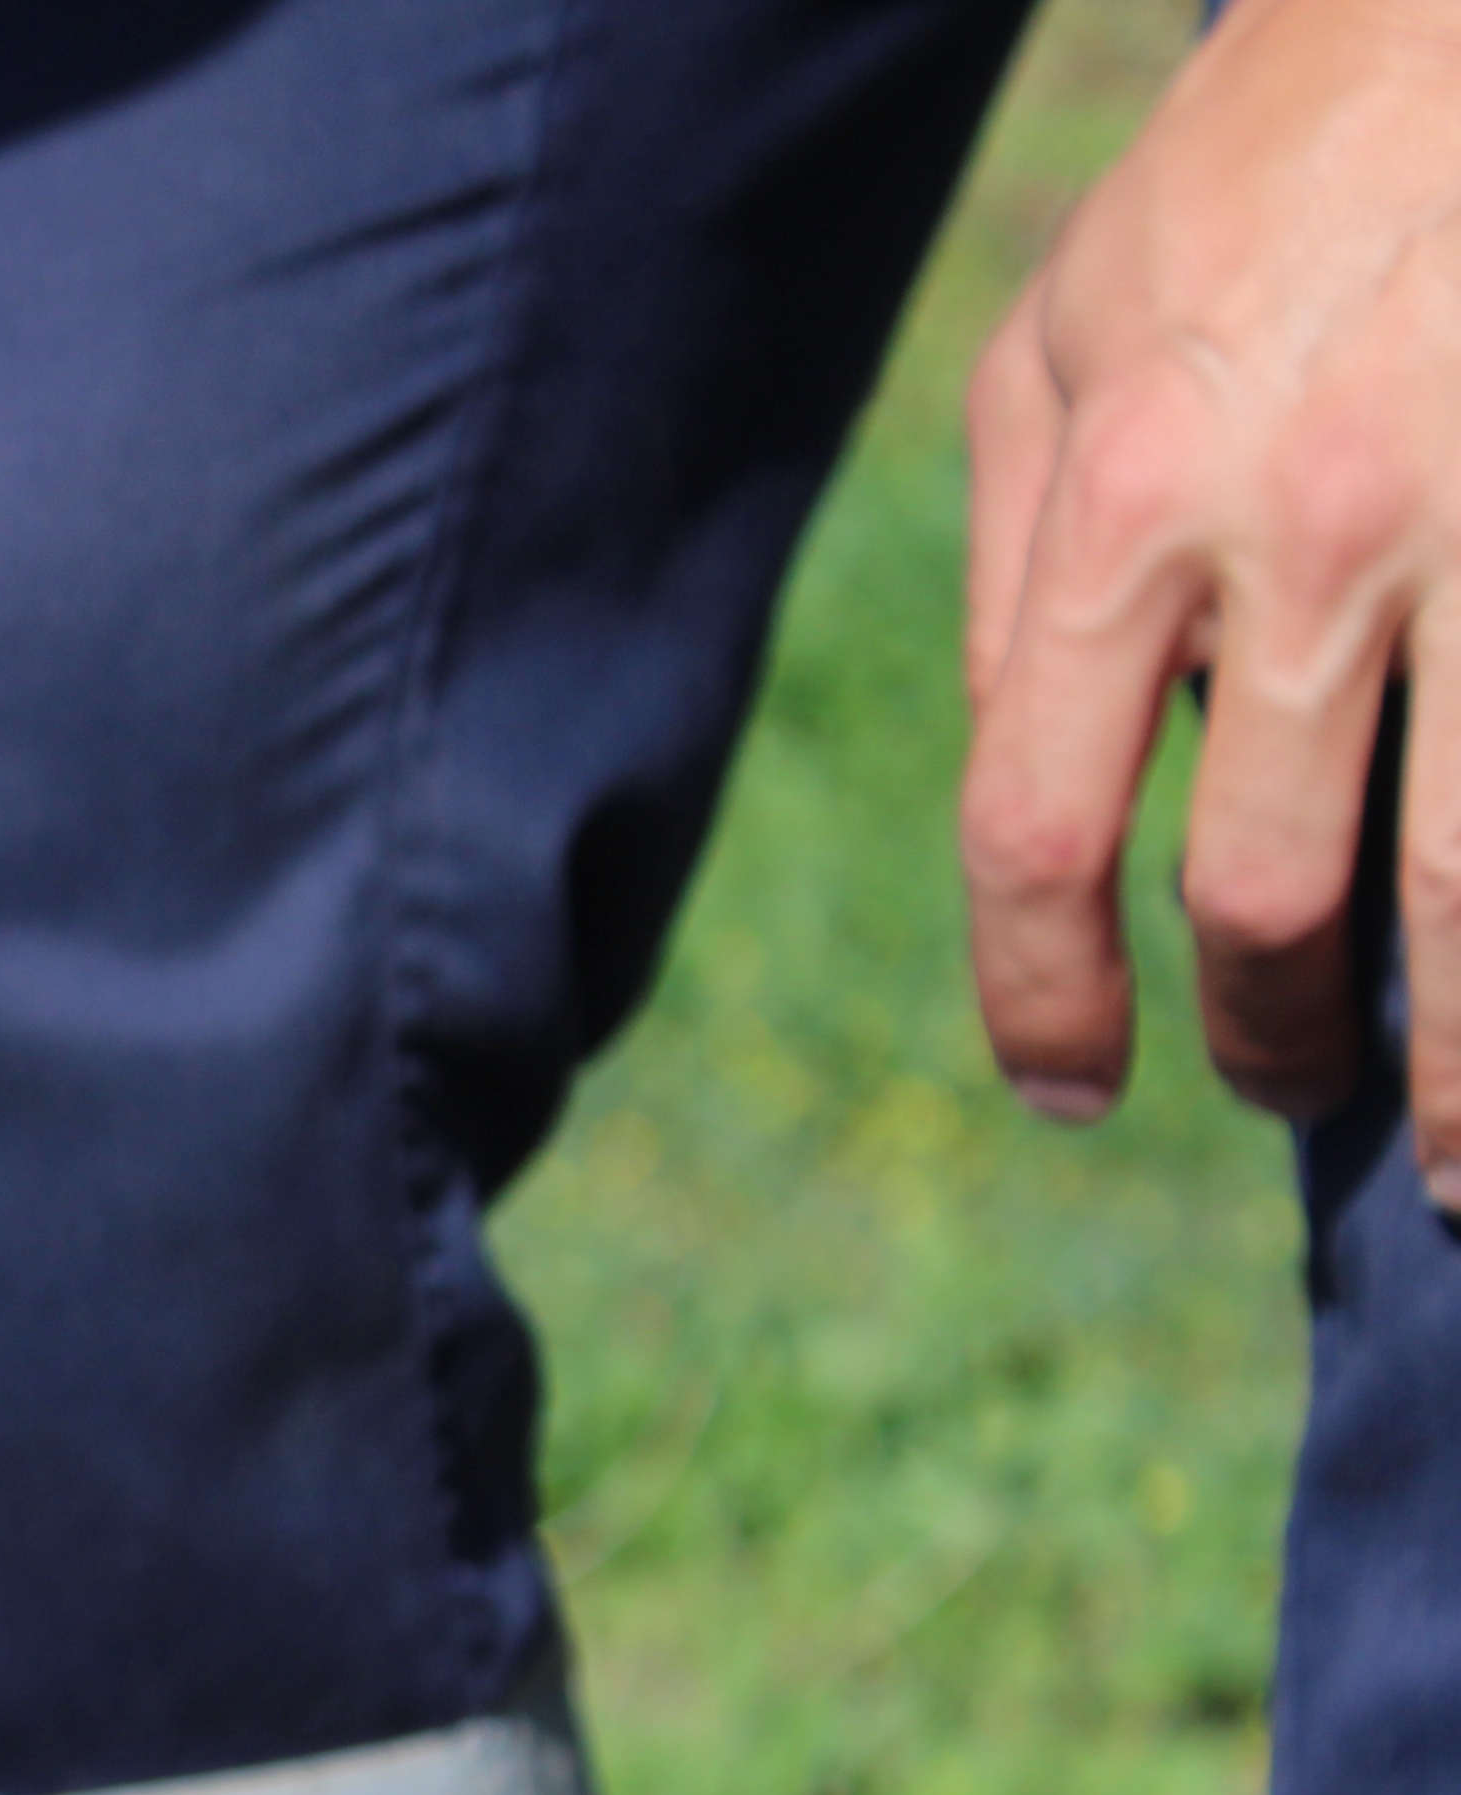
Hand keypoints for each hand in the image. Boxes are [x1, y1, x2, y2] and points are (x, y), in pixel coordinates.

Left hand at [963, 0, 1460, 1194]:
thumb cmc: (1270, 163)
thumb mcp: (1069, 328)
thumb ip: (1027, 554)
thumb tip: (1038, 775)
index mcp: (1126, 504)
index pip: (1037, 830)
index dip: (1044, 996)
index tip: (1075, 1086)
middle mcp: (1311, 537)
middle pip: (1267, 892)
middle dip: (1275, 1031)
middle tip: (1293, 1087)